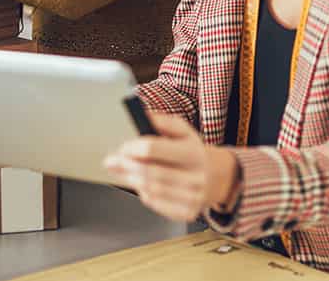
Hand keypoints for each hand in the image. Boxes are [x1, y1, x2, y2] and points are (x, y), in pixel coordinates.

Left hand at [103, 112, 238, 221]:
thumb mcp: (183, 130)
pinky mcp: (187, 212)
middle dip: (125, 165)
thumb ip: (162, 121)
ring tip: (120, 171)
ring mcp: (192, 197)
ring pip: (150, 189)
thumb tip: (142, 115)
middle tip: (111, 161)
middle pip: (149, 172)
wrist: (216, 177)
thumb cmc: (192, 152)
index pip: (153, 148)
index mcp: (193, 153)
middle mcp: (195, 177)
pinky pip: (155, 203)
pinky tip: (139, 184)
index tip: (122, 146)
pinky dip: (142, 193)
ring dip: (130, 179)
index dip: (132, 147)